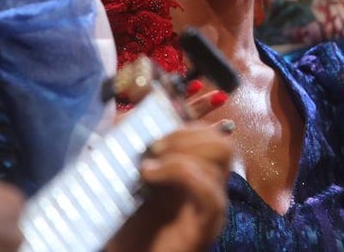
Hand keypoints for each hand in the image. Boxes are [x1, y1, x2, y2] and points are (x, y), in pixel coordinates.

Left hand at [108, 126, 233, 251]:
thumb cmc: (123, 228)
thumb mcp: (121, 180)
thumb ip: (127, 149)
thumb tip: (125, 115)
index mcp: (193, 174)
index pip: (208, 135)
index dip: (186, 121)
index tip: (151, 125)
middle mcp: (208, 186)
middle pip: (222, 141)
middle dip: (189, 132)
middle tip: (154, 145)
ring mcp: (211, 204)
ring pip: (222, 155)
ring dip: (184, 149)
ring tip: (150, 163)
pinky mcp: (206, 225)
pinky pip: (210, 192)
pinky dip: (182, 172)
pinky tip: (151, 175)